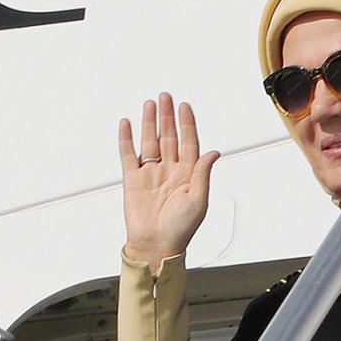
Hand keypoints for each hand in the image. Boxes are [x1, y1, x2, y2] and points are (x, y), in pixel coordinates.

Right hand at [120, 92, 219, 273]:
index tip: (185, 106)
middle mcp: (170, 170)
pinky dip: (127, 139)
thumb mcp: (199, 201)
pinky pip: (128, 154)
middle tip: (166, 97)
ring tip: (150, 104)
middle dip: (167, 116)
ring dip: (149, 122)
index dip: (187, 123)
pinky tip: (127, 125)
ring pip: (150, 141)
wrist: (156, 244)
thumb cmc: (181, 229)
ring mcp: (150, 173)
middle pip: (168, 136)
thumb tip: (213, 152)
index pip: (189, 141)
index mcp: (189, 174)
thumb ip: (203, 174)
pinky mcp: (133, 179)